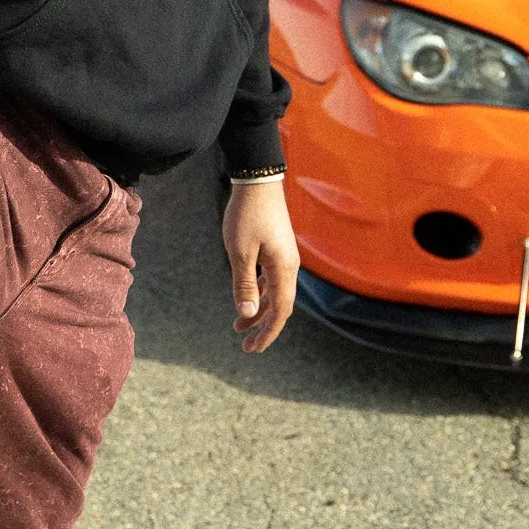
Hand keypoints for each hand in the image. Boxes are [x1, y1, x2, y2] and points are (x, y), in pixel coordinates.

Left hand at [222, 177, 298, 352]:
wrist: (257, 180)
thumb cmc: (246, 214)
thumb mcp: (239, 251)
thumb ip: (244, 283)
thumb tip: (247, 313)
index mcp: (284, 269)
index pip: (281, 311)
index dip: (268, 333)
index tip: (254, 349)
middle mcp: (289, 266)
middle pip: (280, 306)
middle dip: (263, 328)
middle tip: (246, 346)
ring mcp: (284, 256)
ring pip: (275, 293)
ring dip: (259, 311)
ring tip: (239, 327)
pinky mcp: (277, 248)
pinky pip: (271, 279)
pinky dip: (259, 293)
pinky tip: (246, 298)